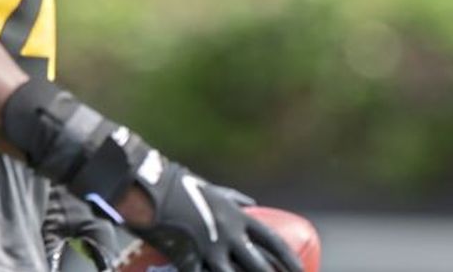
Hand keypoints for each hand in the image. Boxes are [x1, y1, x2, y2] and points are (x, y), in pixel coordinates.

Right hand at [125, 157, 303, 271]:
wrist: (153, 192)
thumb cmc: (184, 189)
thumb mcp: (216, 191)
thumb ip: (235, 198)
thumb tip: (252, 203)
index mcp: (239, 218)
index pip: (272, 241)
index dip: (287, 258)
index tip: (299, 270)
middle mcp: (229, 234)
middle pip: (257, 264)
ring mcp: (209, 248)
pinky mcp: (187, 259)